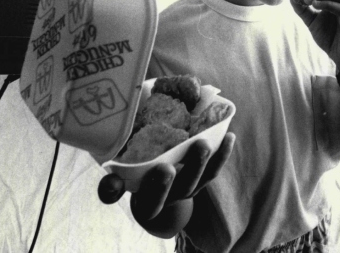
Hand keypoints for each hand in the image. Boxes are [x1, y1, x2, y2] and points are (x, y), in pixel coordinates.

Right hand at [98, 133, 234, 232]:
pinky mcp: (203, 177)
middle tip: (180, 157)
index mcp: (150, 201)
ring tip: (204, 143)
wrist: (156, 182)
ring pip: (200, 178)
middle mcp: (173, 197)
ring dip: (203, 162)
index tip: (161, 169)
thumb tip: (111, 184)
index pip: (152, 202)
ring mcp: (190, 187)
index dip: (157, 189)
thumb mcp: (122, 181)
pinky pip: (215, 169)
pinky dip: (222, 154)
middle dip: (184, 172)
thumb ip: (113, 185)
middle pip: (180, 189)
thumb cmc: (135, 177)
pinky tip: (229, 136)